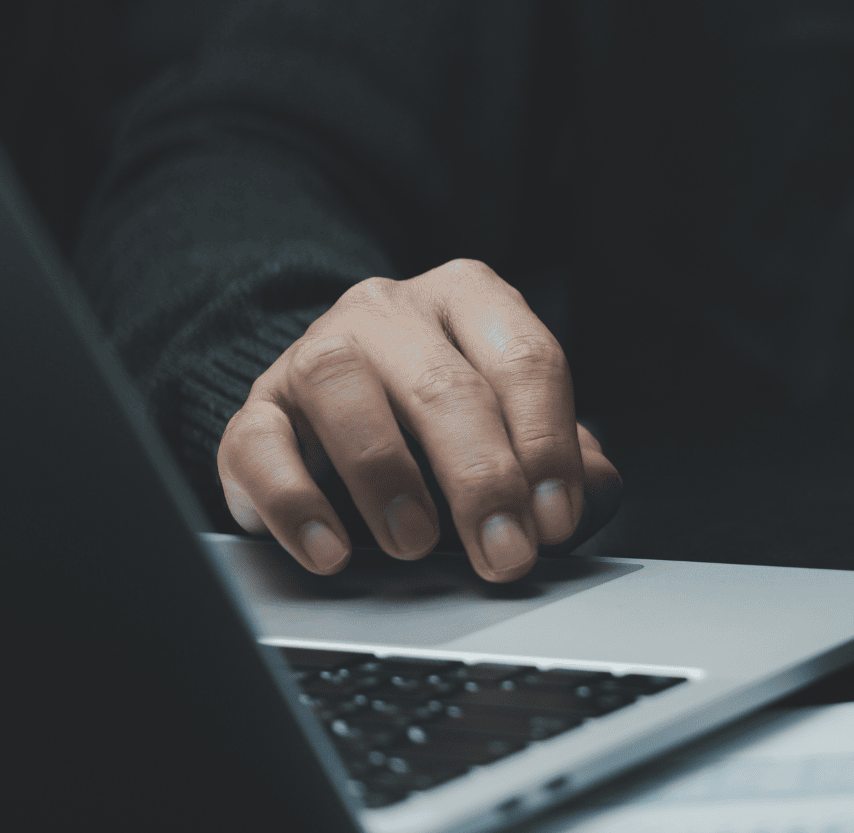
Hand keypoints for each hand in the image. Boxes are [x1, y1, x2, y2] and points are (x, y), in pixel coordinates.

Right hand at [218, 259, 622, 580]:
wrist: (334, 405)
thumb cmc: (440, 418)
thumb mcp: (512, 422)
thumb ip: (563, 453)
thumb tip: (597, 490)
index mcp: (471, 299)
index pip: (525, 360)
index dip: (547, 445)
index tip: (555, 517)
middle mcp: (392, 311)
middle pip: (444, 386)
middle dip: (482, 481)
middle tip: (504, 553)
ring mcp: (315, 351)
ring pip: (345, 393)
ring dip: (387, 479)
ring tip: (416, 543)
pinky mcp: (255, 408)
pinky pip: (261, 445)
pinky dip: (295, 503)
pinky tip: (332, 548)